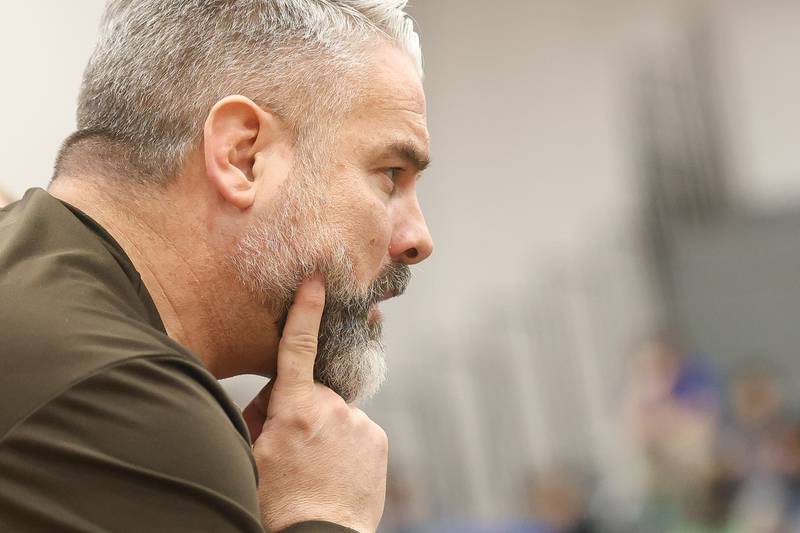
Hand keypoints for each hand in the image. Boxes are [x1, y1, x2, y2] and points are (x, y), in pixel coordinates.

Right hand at [243, 276, 387, 532]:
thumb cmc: (277, 503)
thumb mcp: (251, 457)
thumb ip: (260, 418)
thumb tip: (270, 400)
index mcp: (294, 408)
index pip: (296, 348)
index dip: (305, 311)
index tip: (317, 281)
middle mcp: (332, 409)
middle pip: (312, 393)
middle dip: (299, 409)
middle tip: (289, 448)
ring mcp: (360, 425)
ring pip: (335, 415)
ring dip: (324, 430)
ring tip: (314, 468)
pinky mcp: (378, 442)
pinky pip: (357, 431)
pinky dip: (346, 444)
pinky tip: (335, 471)